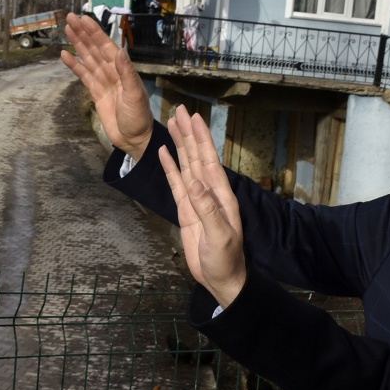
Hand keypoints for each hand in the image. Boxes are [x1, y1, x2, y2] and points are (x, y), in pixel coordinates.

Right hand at [60, 13, 153, 159]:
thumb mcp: (135, 94)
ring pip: (88, 58)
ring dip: (78, 44)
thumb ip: (127, 72)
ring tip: (67, 29)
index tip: (83, 19)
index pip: (106, 46)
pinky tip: (65, 55)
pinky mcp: (96, 93)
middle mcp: (112, 72)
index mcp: (122, 69)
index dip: (94, 32)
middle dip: (83, 33)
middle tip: (70, 17)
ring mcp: (103, 81)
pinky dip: (75, 65)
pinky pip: (83, 75)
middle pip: (94, 48)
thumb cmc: (139, 117)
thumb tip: (120, 50)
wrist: (134, 138)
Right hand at [159, 105, 246, 306]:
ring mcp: (197, 200)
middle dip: (189, 133)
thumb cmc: (225, 260)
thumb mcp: (219, 236)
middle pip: (196, 156)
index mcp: (221, 195)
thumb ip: (208, 210)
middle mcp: (210, 192)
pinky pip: (176, 183)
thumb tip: (195, 184)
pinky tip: (164, 152)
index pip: (209, 160)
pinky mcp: (187, 210)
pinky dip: (170, 167)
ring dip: (180, 144)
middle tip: (180, 111)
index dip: (201, 139)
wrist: (220, 279)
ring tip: (171, 124)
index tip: (194, 118)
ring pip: (186, 165)